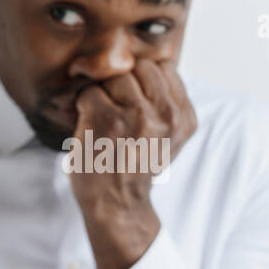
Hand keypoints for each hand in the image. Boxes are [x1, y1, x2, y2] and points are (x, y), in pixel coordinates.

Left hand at [68, 58, 196, 268]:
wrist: (117, 203)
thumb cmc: (137, 166)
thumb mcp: (169, 137)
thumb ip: (169, 102)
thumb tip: (150, 64)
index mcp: (184, 117)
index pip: (164, 68)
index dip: (144, 81)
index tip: (137, 104)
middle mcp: (166, 115)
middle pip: (140, 67)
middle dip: (124, 84)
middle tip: (118, 112)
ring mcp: (136, 116)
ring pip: (115, 76)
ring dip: (104, 95)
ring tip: (105, 120)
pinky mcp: (106, 119)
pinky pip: (90, 92)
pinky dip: (84, 107)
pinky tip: (91, 127)